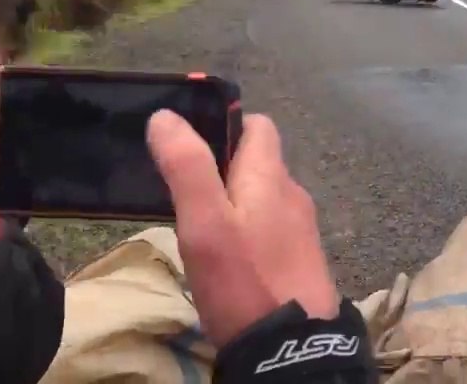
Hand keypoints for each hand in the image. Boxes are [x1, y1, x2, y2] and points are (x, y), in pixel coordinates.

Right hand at [147, 110, 338, 347]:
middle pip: (258, 162)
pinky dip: (245, 230)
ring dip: (232, 201)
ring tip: (196, 223)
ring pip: (262, 198)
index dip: (225, 124)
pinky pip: (269, 229)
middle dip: (221, 166)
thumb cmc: (245, 279)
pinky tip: (224, 255)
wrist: (291, 349)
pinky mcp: (299, 261)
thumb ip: (188, 167)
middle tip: (181, 189)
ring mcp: (300, 230)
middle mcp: (293, 194)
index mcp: (272, 175)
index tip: (188, 141)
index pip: (258, 125)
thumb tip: (167, 116)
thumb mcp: (205, 222)